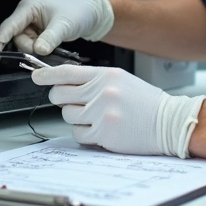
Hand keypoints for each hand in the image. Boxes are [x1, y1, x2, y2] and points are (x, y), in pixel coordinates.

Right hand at [0, 0, 113, 70]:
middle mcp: (26, 16)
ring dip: (36, 51)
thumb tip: (38, 50)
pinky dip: (40, 51)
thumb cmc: (79, 11)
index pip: (8, 28)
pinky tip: (50, 49)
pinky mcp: (38, 34)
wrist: (92, 15)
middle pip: (16, 40)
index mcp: (28, 8)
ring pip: (24, 46)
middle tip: (45, 50)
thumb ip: (50, 38)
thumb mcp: (65, 25)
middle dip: (28, 48)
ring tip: (53, 46)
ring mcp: (31, 26)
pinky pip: (32, 47)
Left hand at [31, 65, 205, 157]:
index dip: (47, 74)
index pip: (67, 72)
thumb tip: (66, 83)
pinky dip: (85, 134)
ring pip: (67, 115)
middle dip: (61, 99)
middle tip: (72, 101)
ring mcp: (101, 113)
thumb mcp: (121, 80)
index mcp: (106, 75)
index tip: (35, 75)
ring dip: (76, 118)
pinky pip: (78, 134)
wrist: (169, 122)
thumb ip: (94, 80)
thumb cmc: (145, 103)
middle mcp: (102, 92)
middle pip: (59, 94)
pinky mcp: (103, 134)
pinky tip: (100, 129)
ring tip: (96, 117)